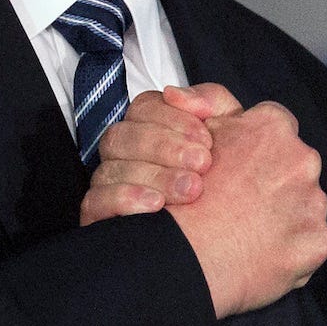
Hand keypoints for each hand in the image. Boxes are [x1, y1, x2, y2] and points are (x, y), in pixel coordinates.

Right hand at [81, 84, 235, 224]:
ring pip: (110, 168)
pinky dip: (124, 199)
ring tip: (191, 190)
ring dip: (154, 176)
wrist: (232, 231)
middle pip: (122, 136)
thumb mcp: (231, 131)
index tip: (206, 138)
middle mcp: (125, 153)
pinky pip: (94, 202)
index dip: (173, 119)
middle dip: (165, 147)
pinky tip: (156, 205)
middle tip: (203, 164)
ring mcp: (109, 184)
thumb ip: (211, 102)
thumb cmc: (229, 174)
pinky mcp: (100, 216)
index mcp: (150, 126)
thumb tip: (176, 94)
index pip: (144, 108)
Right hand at [167, 101, 326, 317]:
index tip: (243, 167)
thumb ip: (211, 105)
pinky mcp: (319, 239)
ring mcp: (314, 201)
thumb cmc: (186, 198)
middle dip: (276, 179)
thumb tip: (201, 97)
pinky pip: (310, 240)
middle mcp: (302, 159)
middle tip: (245, 202)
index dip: (258, 148)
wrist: (186, 257)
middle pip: (295, 164)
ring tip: (251, 231)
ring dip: (286, 213)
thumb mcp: (194, 134)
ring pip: (305, 202)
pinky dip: (292, 247)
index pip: (277, 127)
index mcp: (273, 128)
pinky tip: (263, 253)